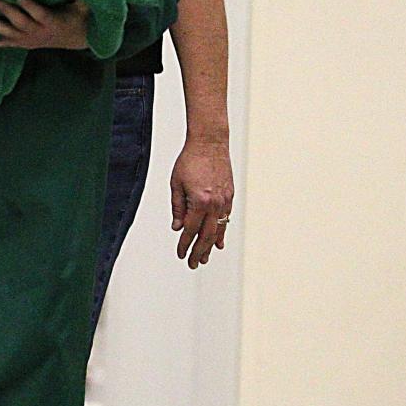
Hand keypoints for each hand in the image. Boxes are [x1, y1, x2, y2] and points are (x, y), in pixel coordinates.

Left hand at [0, 0, 90, 50]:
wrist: (74, 38)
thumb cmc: (76, 16)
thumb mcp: (82, 5)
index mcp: (54, 22)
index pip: (40, 13)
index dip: (30, 6)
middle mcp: (39, 32)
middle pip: (20, 22)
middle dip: (6, 10)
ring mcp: (29, 39)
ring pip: (9, 32)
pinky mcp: (23, 43)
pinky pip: (6, 43)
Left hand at [170, 132, 233, 268]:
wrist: (210, 142)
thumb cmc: (191, 159)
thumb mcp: (176, 183)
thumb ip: (177, 207)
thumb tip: (177, 227)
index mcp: (199, 201)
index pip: (190, 230)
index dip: (184, 244)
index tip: (181, 254)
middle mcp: (214, 204)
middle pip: (206, 236)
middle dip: (198, 252)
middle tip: (193, 264)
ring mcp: (224, 201)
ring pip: (218, 230)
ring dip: (210, 246)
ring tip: (204, 258)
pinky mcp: (230, 196)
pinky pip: (226, 220)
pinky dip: (221, 232)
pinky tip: (218, 243)